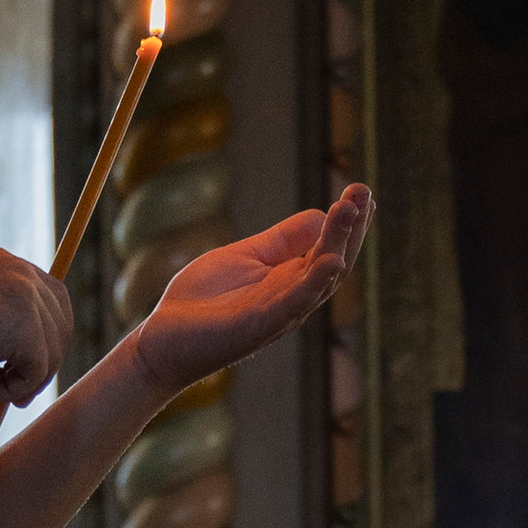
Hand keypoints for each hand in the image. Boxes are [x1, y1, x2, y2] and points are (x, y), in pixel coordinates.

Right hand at [0, 247, 73, 409]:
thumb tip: (25, 361)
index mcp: (4, 263)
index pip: (50, 299)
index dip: (41, 338)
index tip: (16, 368)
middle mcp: (21, 272)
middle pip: (61, 324)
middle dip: (41, 363)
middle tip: (12, 394)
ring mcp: (27, 297)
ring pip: (50, 353)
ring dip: (19, 382)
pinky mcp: (27, 326)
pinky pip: (36, 372)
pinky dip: (11, 390)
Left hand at [137, 185, 374, 393]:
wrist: (164, 337)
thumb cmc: (204, 299)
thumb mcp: (247, 255)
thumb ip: (282, 240)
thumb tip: (320, 214)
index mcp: (291, 279)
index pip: (329, 247)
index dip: (347, 221)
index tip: (361, 190)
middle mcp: (293, 297)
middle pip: (334, 260)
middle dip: (351, 228)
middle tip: (363, 192)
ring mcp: (278, 314)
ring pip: (319, 279)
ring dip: (337, 244)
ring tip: (350, 211)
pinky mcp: (257, 327)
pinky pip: (292, 305)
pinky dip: (313, 284)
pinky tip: (330, 261)